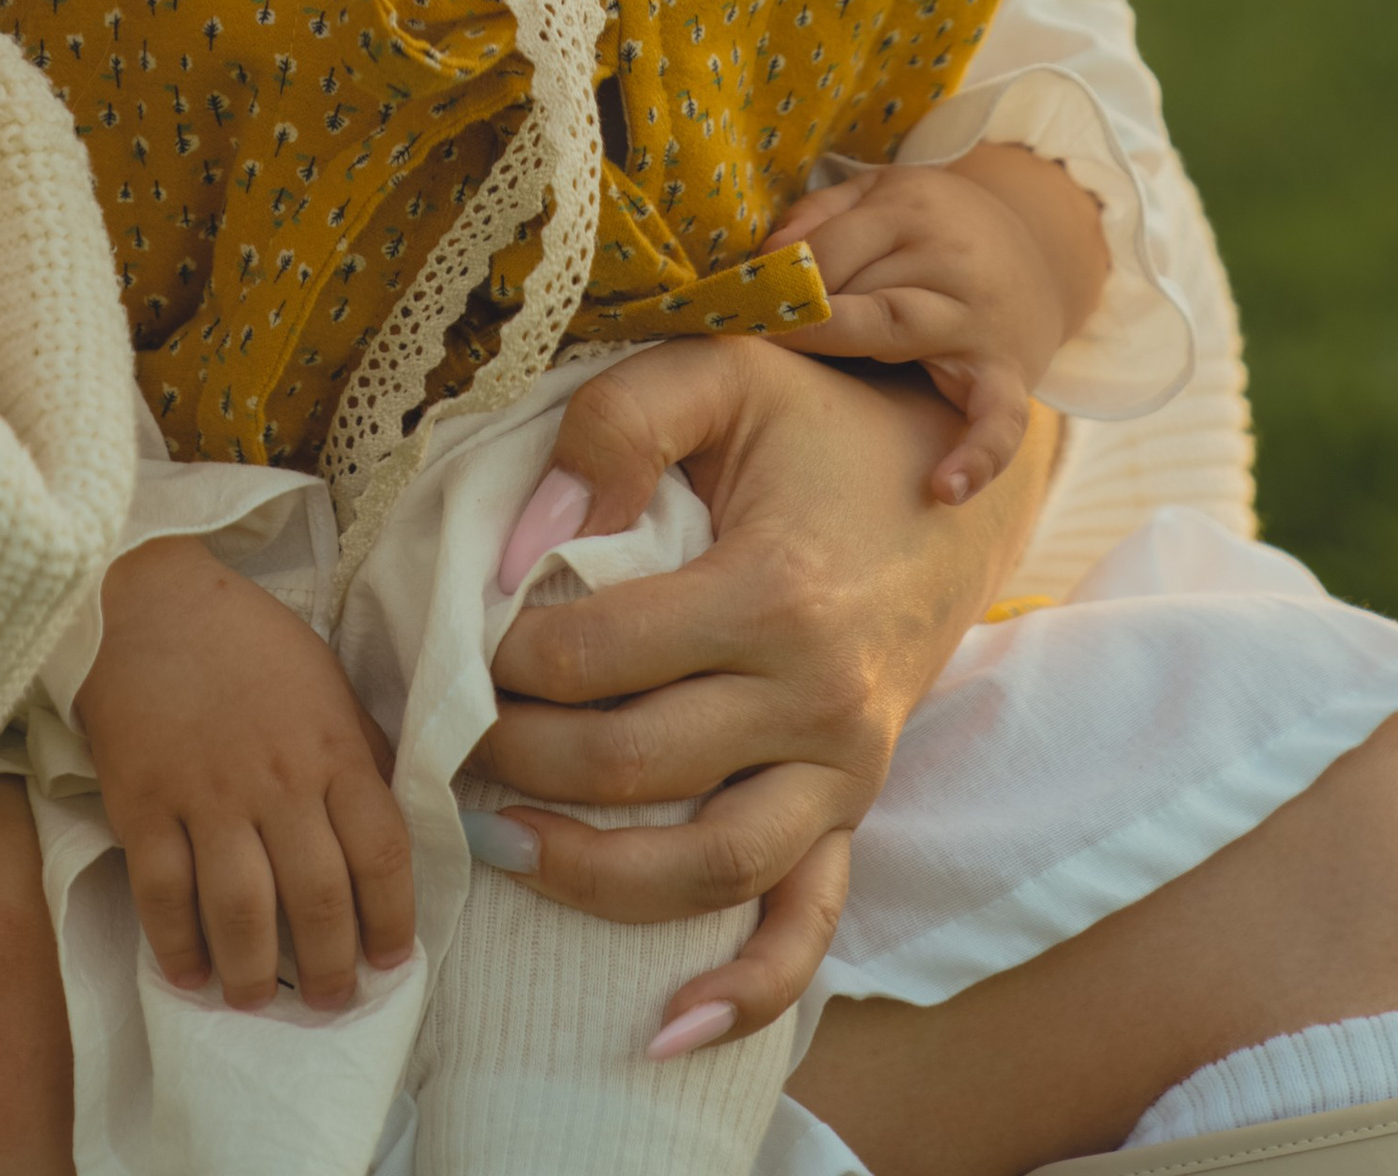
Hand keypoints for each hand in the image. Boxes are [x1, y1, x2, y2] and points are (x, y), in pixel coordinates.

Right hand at [77, 534, 416, 1012]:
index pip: (383, 851)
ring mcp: (208, 795)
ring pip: (243, 911)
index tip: (392, 960)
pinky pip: (164, 894)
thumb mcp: (328, 684)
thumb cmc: (249, 644)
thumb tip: (388, 827)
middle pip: (319, 897)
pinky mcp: (145, 803)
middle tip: (331, 1000)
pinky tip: (190, 974)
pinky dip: (178, 945)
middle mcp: (279, 780)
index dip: (394, 919)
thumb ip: (359, 754)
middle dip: (331, 966)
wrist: (150, 603)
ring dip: (256, 973)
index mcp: (333, 748)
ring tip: (260, 1000)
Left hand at [472, 340, 1057, 1039]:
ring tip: (498, 844)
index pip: (598, 657)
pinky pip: (809, 925)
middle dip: (519, 757)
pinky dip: (745, 990)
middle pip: (635, 766)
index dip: (505, 653)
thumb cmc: (814, 421)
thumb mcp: (721, 372)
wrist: (947, 479)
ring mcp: (846, 769)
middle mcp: (821, 698)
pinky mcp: (856, 809)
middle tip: (450, 732)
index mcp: (777, 591)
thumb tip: (525, 542)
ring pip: (712, 867)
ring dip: (592, 875)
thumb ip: (615, 427)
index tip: (460, 632)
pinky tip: (665, 1025)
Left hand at [761, 147, 1109, 504]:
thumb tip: (768, 257)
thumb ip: (819, 215)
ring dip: (848, 352)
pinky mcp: (1009, 375)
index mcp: (911, 210)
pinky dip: (977, 455)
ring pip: (900, 332)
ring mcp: (979, 322)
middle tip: (758, 342)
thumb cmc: (934, 227)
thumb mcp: (878, 195)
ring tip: (804, 384)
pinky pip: (1000, 421)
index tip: (735, 307)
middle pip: (859, 292)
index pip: (829, 251)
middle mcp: (949, 261)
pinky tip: (943, 489)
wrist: (1039, 248)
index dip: (779, 282)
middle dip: (808, 319)